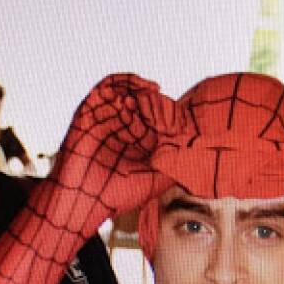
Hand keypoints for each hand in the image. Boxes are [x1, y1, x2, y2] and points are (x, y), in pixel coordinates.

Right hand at [49, 74, 180, 232]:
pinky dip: (123, 81)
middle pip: (142, 102)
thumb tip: (200, 155)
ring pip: (125, 90)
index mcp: (136, 143)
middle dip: (156, 100)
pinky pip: (105, 87)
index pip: (156, 119)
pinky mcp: (88, 113)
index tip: (182, 121)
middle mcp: (121, 129)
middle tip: (167, 104)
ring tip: (155, 91)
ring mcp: (105, 119)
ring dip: (141, 87)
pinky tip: (141, 88)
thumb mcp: (156, 181)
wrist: (83, 202)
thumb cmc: (118, 196)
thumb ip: (176, 167)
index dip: (170, 114)